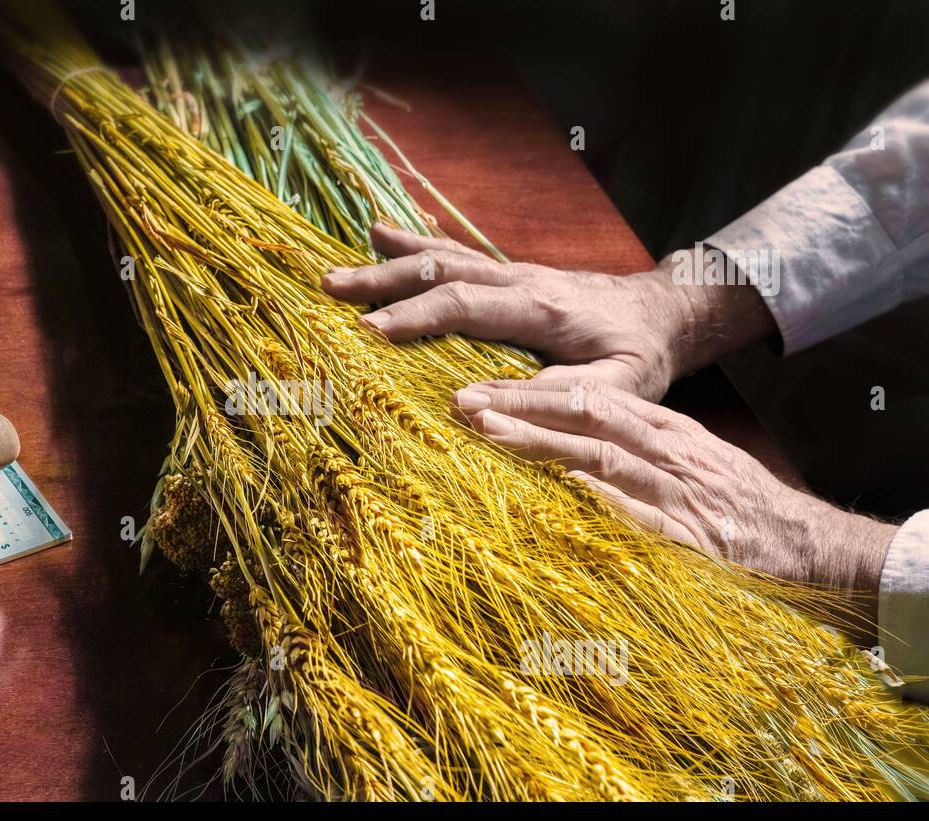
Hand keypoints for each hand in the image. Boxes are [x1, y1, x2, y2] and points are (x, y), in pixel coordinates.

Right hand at [321, 224, 774, 401]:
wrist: (671, 312)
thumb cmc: (643, 356)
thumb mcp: (613, 390)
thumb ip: (547, 399)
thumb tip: (468, 407)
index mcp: (539, 308)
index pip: (463, 306)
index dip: (414, 318)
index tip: (367, 333)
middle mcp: (520, 280)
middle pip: (440, 272)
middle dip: (383, 281)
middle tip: (329, 288)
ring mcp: (513, 272)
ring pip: (442, 259)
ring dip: (389, 262)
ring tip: (339, 266)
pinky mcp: (511, 275)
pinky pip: (456, 255)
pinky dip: (416, 244)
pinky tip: (383, 233)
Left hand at [451, 377, 896, 637]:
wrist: (810, 548)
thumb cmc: (736, 512)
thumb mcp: (683, 469)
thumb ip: (628, 459)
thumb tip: (564, 462)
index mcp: (662, 431)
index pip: (586, 399)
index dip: (529, 393)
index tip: (477, 391)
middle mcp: (666, 451)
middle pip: (584, 414)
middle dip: (521, 406)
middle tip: (462, 402)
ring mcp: (678, 490)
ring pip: (601, 455)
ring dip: (542, 443)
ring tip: (490, 433)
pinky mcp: (692, 537)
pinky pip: (642, 513)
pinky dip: (603, 498)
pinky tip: (566, 487)